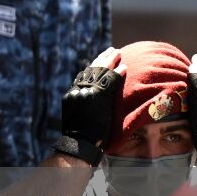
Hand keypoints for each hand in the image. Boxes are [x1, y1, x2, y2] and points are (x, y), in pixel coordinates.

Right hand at [55, 47, 125, 165]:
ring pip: (100, 72)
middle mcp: (77, 90)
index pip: (83, 75)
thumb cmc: (80, 138)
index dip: (94, 66)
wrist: (79, 144)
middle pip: (91, 70)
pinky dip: (117, 74)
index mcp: (72, 95)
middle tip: (111, 51)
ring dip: (110, 61)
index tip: (101, 59)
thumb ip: (84, 106)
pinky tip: (124, 68)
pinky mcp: (97, 97)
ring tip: (118, 53)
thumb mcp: (78, 118)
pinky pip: (109, 82)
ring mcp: (87, 93)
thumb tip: (91, 105)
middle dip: (102, 59)